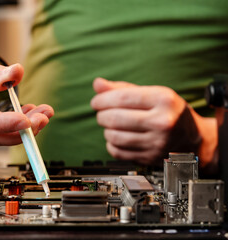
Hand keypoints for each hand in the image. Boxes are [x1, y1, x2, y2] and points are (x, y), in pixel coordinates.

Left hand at [91, 78, 215, 165]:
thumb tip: (98, 83)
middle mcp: (162, 122)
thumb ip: (122, 88)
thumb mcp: (152, 94)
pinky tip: (117, 137)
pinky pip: (117, 152)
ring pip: (113, 136)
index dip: (102, 100)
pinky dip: (111, 144)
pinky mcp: (150, 158)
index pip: (122, 98)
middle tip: (102, 113)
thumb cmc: (169, 112)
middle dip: (101, 115)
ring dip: (106, 129)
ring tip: (111, 125)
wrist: (192, 138)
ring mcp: (157, 143)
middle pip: (114, 118)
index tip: (96, 102)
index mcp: (164, 100)